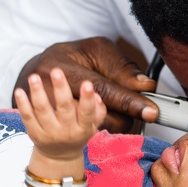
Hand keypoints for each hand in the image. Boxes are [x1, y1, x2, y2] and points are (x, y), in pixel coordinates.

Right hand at [15, 37, 157, 131]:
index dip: (127, 101)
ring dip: (111, 120)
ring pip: (91, 128)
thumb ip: (120, 67)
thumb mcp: (96, 51)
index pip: (101, 88)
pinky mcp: (48, 131)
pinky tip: (100, 116)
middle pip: (96, 114)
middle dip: (122, 112)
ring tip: (112, 105)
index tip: (151, 110)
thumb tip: (145, 86)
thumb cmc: (71, 58)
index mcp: (60, 66)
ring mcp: (45, 116)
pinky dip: (98, 127)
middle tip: (138, 107)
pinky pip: (83, 135)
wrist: (36, 73)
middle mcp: (49, 93)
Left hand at [15, 68, 106, 160]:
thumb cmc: (79, 133)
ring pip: (42, 111)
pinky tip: (20, 91)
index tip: (87, 83)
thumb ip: (98, 110)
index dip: (87, 99)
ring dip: (38, 93)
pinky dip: (22, 104)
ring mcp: (48, 133)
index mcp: (83, 129)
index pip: (87, 113)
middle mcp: (66, 131)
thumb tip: (96, 95)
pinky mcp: (33, 133)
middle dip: (60, 89)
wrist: (59, 157)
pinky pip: (27, 117)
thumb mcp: (93, 126)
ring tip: (34, 77)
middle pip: (64, 109)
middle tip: (57, 71)